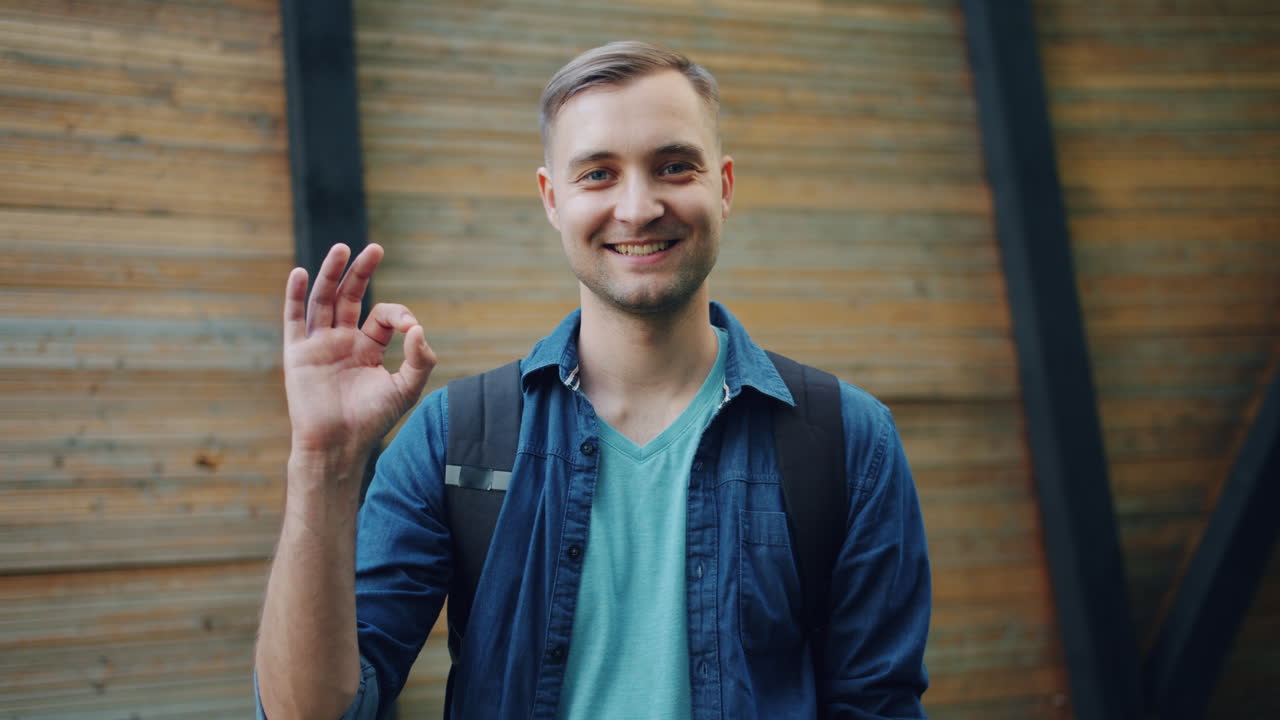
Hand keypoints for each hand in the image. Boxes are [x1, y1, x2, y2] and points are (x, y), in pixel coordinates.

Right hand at [282, 243, 435, 474]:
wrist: (339, 445)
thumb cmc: (372, 420)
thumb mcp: (406, 389)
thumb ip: (420, 359)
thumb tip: (419, 328)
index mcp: (368, 348)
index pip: (383, 317)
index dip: (399, 315)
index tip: (411, 328)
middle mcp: (342, 341)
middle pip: (350, 297)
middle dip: (362, 272)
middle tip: (375, 248)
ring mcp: (319, 345)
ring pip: (324, 300)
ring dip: (332, 274)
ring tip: (343, 248)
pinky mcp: (298, 354)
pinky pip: (294, 319)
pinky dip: (295, 295)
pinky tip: (302, 273)